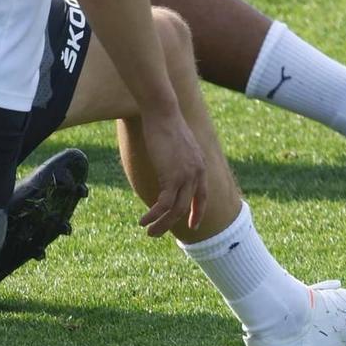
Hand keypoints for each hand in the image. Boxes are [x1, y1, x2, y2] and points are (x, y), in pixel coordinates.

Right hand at [136, 111, 206, 236]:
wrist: (163, 113)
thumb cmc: (165, 123)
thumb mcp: (179, 143)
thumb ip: (180, 158)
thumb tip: (171, 164)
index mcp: (200, 167)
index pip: (202, 197)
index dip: (197, 213)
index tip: (193, 226)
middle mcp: (197, 174)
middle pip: (186, 207)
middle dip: (172, 224)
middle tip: (158, 233)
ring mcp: (186, 177)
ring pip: (175, 210)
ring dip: (161, 224)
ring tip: (149, 232)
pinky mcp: (172, 177)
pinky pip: (164, 204)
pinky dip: (153, 215)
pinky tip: (143, 220)